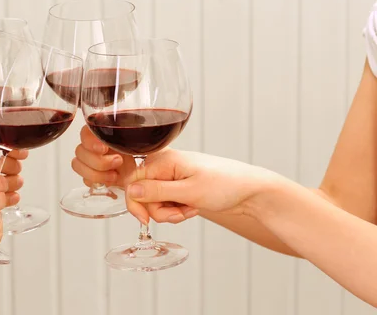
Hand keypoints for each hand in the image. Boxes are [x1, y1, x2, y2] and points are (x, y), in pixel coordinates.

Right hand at [72, 126, 285, 224]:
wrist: (249, 190)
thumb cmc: (225, 185)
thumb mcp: (189, 191)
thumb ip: (157, 192)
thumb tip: (131, 191)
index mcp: (163, 159)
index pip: (133, 182)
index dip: (137, 204)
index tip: (147, 220)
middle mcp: (163, 165)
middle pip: (143, 194)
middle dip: (159, 210)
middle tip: (180, 214)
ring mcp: (170, 175)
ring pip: (154, 201)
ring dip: (169, 212)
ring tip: (189, 210)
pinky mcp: (177, 185)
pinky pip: (165, 202)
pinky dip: (176, 210)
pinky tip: (191, 208)